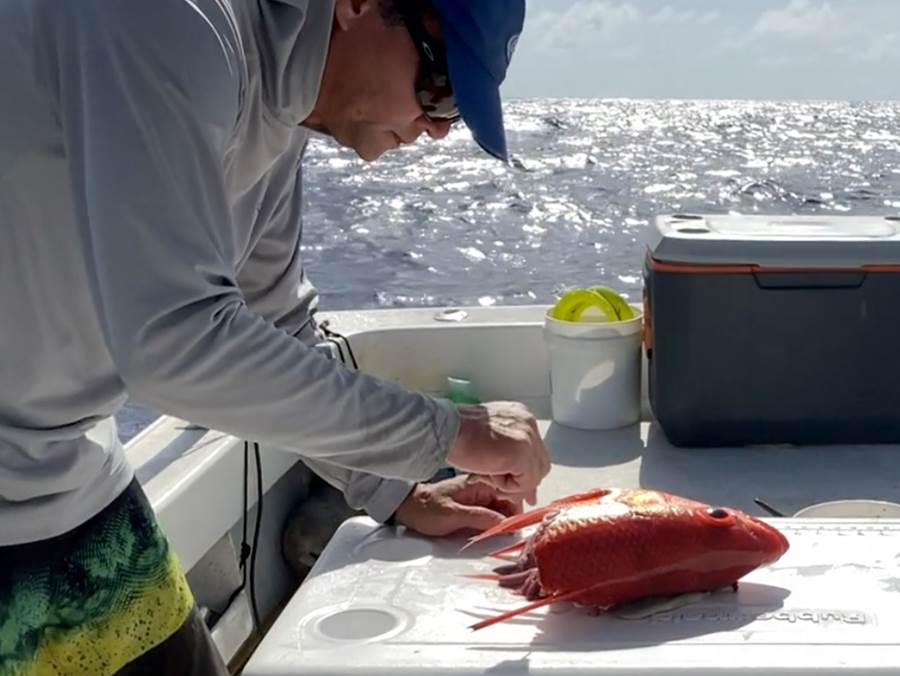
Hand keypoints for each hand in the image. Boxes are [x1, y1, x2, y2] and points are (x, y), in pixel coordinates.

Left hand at [392, 475, 522, 536]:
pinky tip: (494, 536)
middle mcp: (482, 489)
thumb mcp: (453, 515)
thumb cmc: (427, 509)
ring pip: (500, 512)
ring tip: (504, 541)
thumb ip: (480, 517)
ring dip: (503, 525)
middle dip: (512, 521)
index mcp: (480, 484)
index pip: (509, 496)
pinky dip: (494, 526)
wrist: (407, 509)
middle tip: (512, 540)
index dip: (517, 513)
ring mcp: (478, 498)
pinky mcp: (473, 508)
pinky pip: (490, 516)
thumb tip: (506, 523)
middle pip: (507, 505)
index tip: (518, 531)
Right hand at [445, 401, 549, 505]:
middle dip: (523, 480)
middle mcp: (528, 422)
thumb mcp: (489, 441)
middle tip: (501, 488)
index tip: (507, 480)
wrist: (445, 428)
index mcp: (520, 416)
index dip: (523, 471)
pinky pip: (525, 481)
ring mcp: (527, 437)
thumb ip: (508, 456)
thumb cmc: (457, 433)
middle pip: (540, 464)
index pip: (535, 451)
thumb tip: (528, 489)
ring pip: (534, 474)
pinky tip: (489, 475)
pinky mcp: (521, 453)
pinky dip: (508, 486)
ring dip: (513, 483)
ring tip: (489, 476)